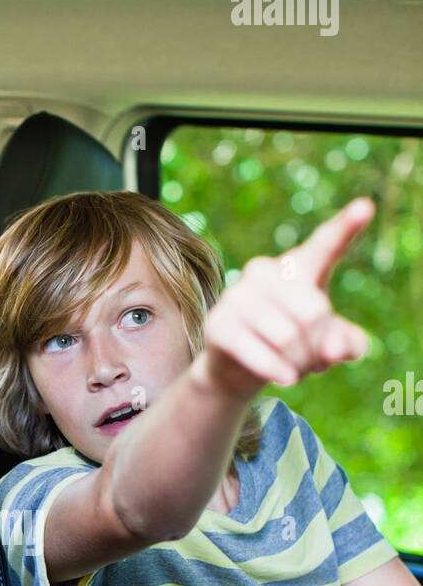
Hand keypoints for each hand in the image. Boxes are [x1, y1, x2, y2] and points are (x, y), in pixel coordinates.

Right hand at [200, 198, 374, 396]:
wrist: (237, 369)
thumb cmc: (291, 346)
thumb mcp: (329, 345)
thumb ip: (348, 343)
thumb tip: (334, 349)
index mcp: (299, 267)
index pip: (326, 246)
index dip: (346, 228)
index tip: (366, 207)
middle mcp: (265, 271)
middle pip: (314, 311)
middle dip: (318, 346)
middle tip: (313, 360)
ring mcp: (238, 294)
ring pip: (287, 335)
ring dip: (300, 362)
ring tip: (297, 370)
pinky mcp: (218, 322)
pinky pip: (257, 350)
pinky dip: (277, 370)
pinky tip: (286, 378)